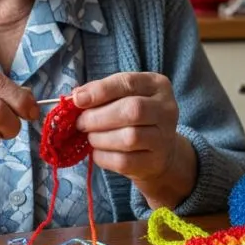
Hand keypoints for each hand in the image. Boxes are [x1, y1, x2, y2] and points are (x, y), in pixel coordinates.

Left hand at [72, 72, 197, 207]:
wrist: (159, 151)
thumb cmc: (134, 118)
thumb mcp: (122, 97)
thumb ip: (101, 92)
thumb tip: (77, 96)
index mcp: (157, 85)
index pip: (129, 83)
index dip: (101, 91)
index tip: (78, 100)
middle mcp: (166, 109)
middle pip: (132, 110)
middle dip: (98, 117)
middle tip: (81, 123)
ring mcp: (164, 137)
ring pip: (129, 138)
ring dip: (100, 138)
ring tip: (91, 137)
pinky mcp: (155, 162)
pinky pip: (124, 161)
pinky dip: (103, 157)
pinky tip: (98, 152)